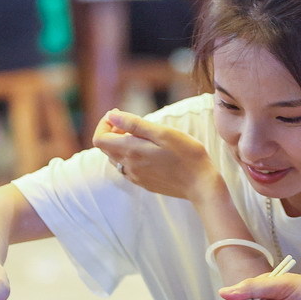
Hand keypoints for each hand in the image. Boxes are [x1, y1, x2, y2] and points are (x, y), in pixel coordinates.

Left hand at [92, 109, 221, 203]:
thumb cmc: (186, 154)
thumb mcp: (162, 133)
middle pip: (106, 148)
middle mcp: (128, 166)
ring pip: (115, 158)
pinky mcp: (144, 183)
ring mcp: (136, 177)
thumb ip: (134, 124)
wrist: (200, 184)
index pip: (99, 139)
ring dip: (121, 144)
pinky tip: (148, 151)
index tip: (119, 115)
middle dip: (112, 132)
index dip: (104, 124)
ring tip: (142, 136)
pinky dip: (130, 156)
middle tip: (132, 123)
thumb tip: (111, 115)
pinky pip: (127, 168)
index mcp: (131, 151)